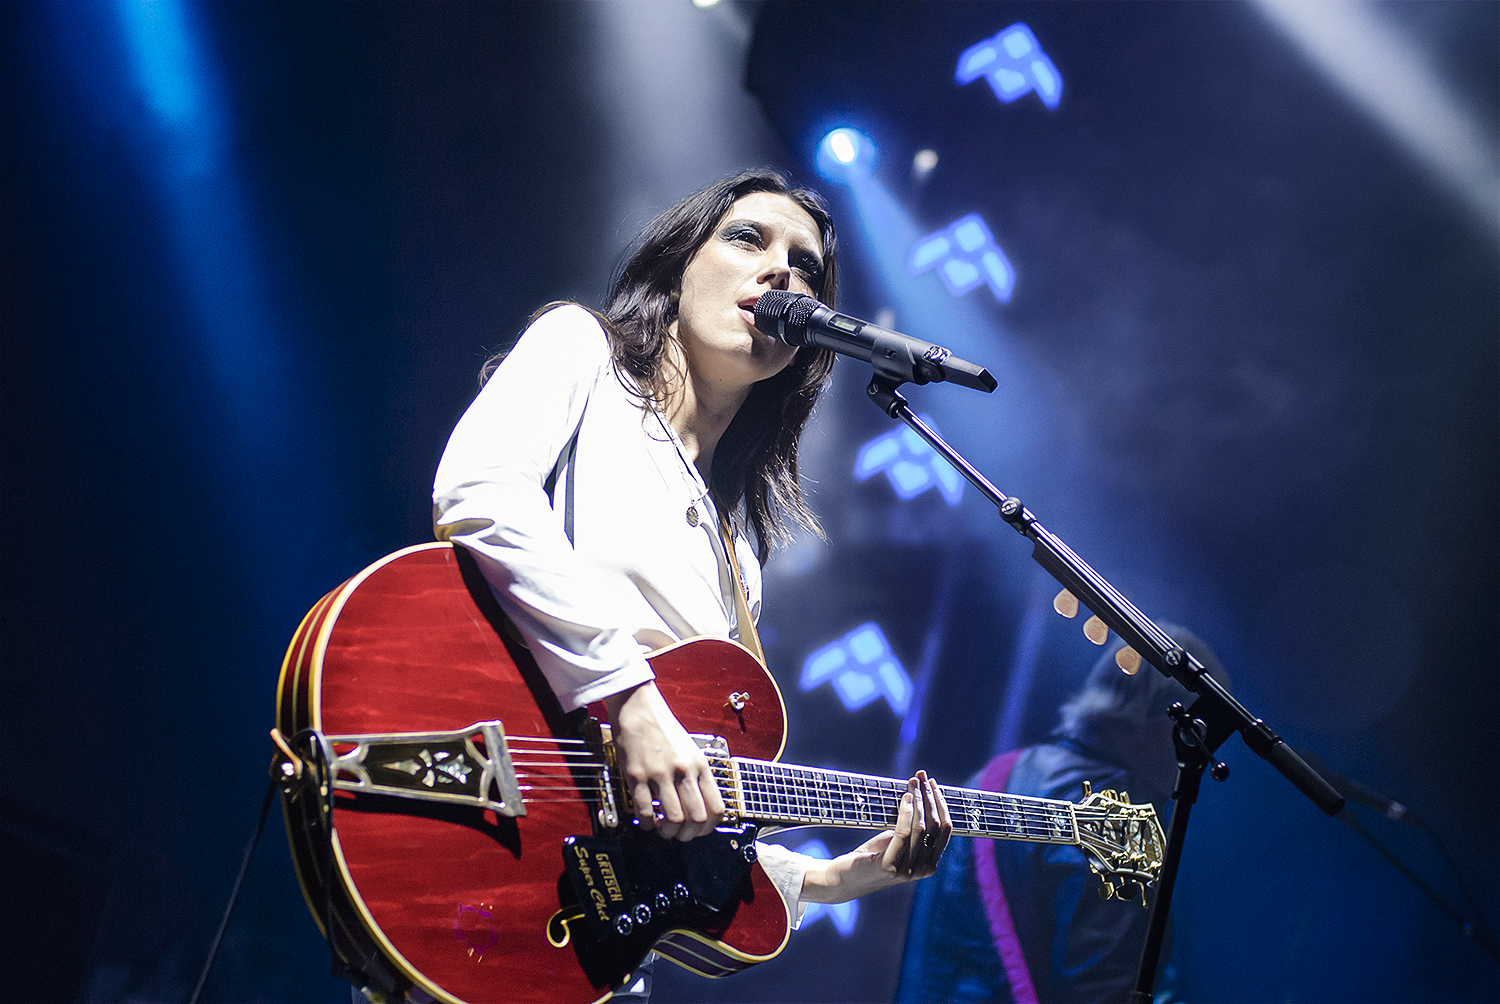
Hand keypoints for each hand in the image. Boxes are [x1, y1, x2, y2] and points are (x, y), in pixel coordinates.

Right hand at [605, 681, 724, 840]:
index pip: (716, 808)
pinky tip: (646, 820)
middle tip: (679, 835)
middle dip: (688, 834)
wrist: (639, 705)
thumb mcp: (691, 749)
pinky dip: (646, 822)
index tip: (699, 831)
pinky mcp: (637, 774)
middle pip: (696, 818)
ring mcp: (660, 773)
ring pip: (673, 818)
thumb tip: (700, 806)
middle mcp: (684, 770)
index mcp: (700, 765)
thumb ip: (696, 775)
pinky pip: (644, 810)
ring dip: (668, 831)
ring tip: (662, 829)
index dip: (709, 827)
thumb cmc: (664, 728)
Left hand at [800, 771, 951, 903]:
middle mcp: (922, 869)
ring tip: (912, 782)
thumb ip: (912, 829)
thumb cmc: (871, 856)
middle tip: (922, 777)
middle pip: (935, 826)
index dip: (940, 804)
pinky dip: (906, 813)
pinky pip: (903, 834)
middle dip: (930, 797)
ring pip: (921, 828)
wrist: (843, 878)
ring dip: (918, 800)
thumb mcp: (896, 841)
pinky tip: (905, 797)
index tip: (930, 783)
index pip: (944, 830)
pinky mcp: (889, 866)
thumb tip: (920, 795)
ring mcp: (907, 870)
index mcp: (929, 864)